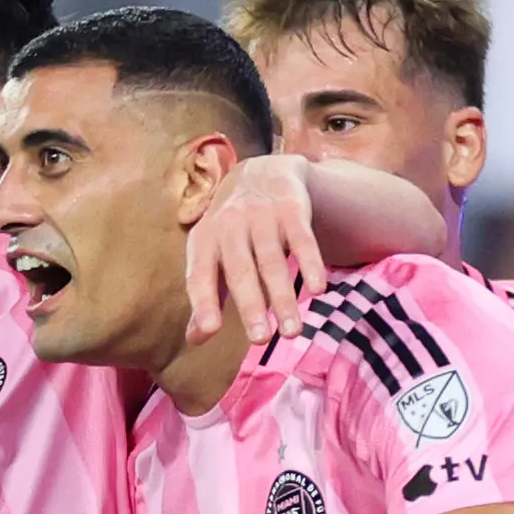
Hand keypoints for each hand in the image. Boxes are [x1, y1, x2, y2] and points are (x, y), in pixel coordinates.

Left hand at [188, 154, 334, 346]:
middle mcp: (229, 225)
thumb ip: (207, 295)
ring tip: (293, 332)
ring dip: (283, 297)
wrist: (262, 173)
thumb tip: (195, 339)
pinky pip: (302, 239)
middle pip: (240, 271)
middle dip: (251, 306)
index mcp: (204, 240)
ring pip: (272, 261)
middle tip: (260, 340)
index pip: (200, 275)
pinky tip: (318, 289)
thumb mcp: (213, 255)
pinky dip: (310, 263)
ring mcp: (261, 215)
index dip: (203, 303)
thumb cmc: (233, 230)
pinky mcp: (292, 208)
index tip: (210, 331)